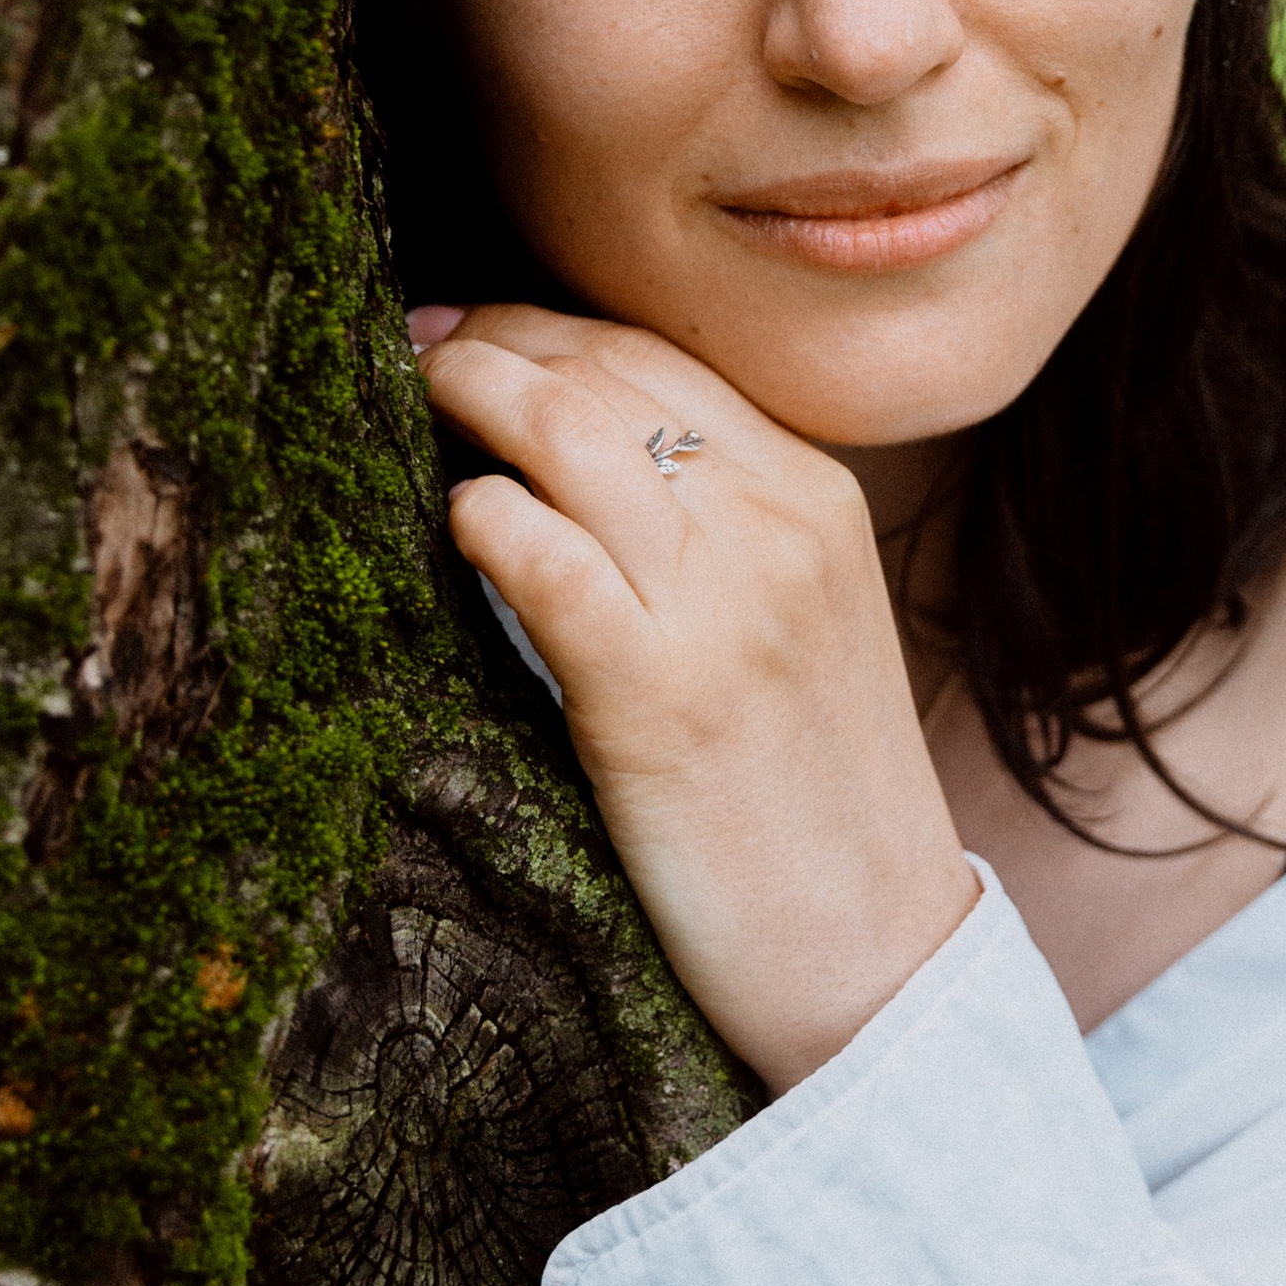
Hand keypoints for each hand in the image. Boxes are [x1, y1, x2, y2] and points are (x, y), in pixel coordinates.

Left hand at [418, 307, 980, 1091]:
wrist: (878, 958)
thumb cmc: (810, 804)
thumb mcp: (799, 625)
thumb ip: (715, 534)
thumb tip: (569, 466)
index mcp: (817, 496)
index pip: (659, 356)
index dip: (545, 326)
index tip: (467, 330)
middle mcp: (778, 524)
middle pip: (603, 370)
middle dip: (488, 339)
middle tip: (411, 347)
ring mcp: (725, 600)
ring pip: (564, 427)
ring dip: (465, 394)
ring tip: (406, 399)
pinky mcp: (659, 689)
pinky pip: (538, 548)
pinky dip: (478, 516)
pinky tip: (453, 524)